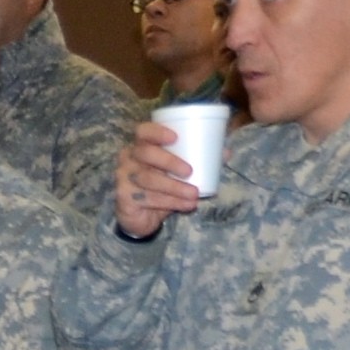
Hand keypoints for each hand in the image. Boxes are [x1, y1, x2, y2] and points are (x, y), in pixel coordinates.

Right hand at [111, 117, 207, 239]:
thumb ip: (196, 160)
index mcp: (141, 146)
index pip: (143, 132)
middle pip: (145, 153)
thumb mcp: (177, 172)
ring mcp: (124, 179)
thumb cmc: (161, 187)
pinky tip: (186, 205)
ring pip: (149, 179)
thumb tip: (225, 152)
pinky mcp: (125, 198)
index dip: (157, 132)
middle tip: (190, 171)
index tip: (176, 138)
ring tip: (194, 194)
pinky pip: (148, 198)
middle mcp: (129, 159)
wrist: (142, 217)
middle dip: (169, 161)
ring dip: (174, 187)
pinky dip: (171, 202)